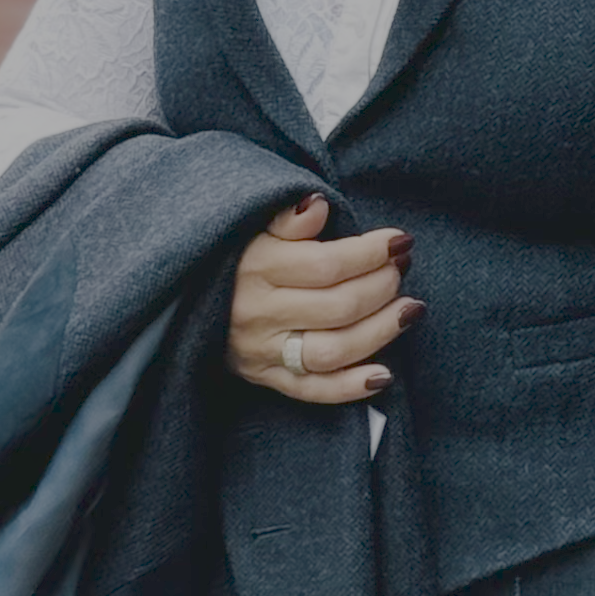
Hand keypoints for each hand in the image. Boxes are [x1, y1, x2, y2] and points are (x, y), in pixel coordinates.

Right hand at [226, 195, 422, 406]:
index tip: (399, 240)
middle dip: (381, 286)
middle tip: (401, 270)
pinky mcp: (266, 378)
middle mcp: (259, 313)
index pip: (327, 264)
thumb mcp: (254, 227)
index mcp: (257, 267)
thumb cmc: (235, 256)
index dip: (370, 253)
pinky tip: (384, 375)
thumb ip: (287, 219)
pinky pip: (314, 390)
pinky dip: (351, 387)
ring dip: (380, 331)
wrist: (185, 297)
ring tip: (409, 310)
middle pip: (338, 306)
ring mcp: (263, 351)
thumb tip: (317, 205)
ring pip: (333, 350)